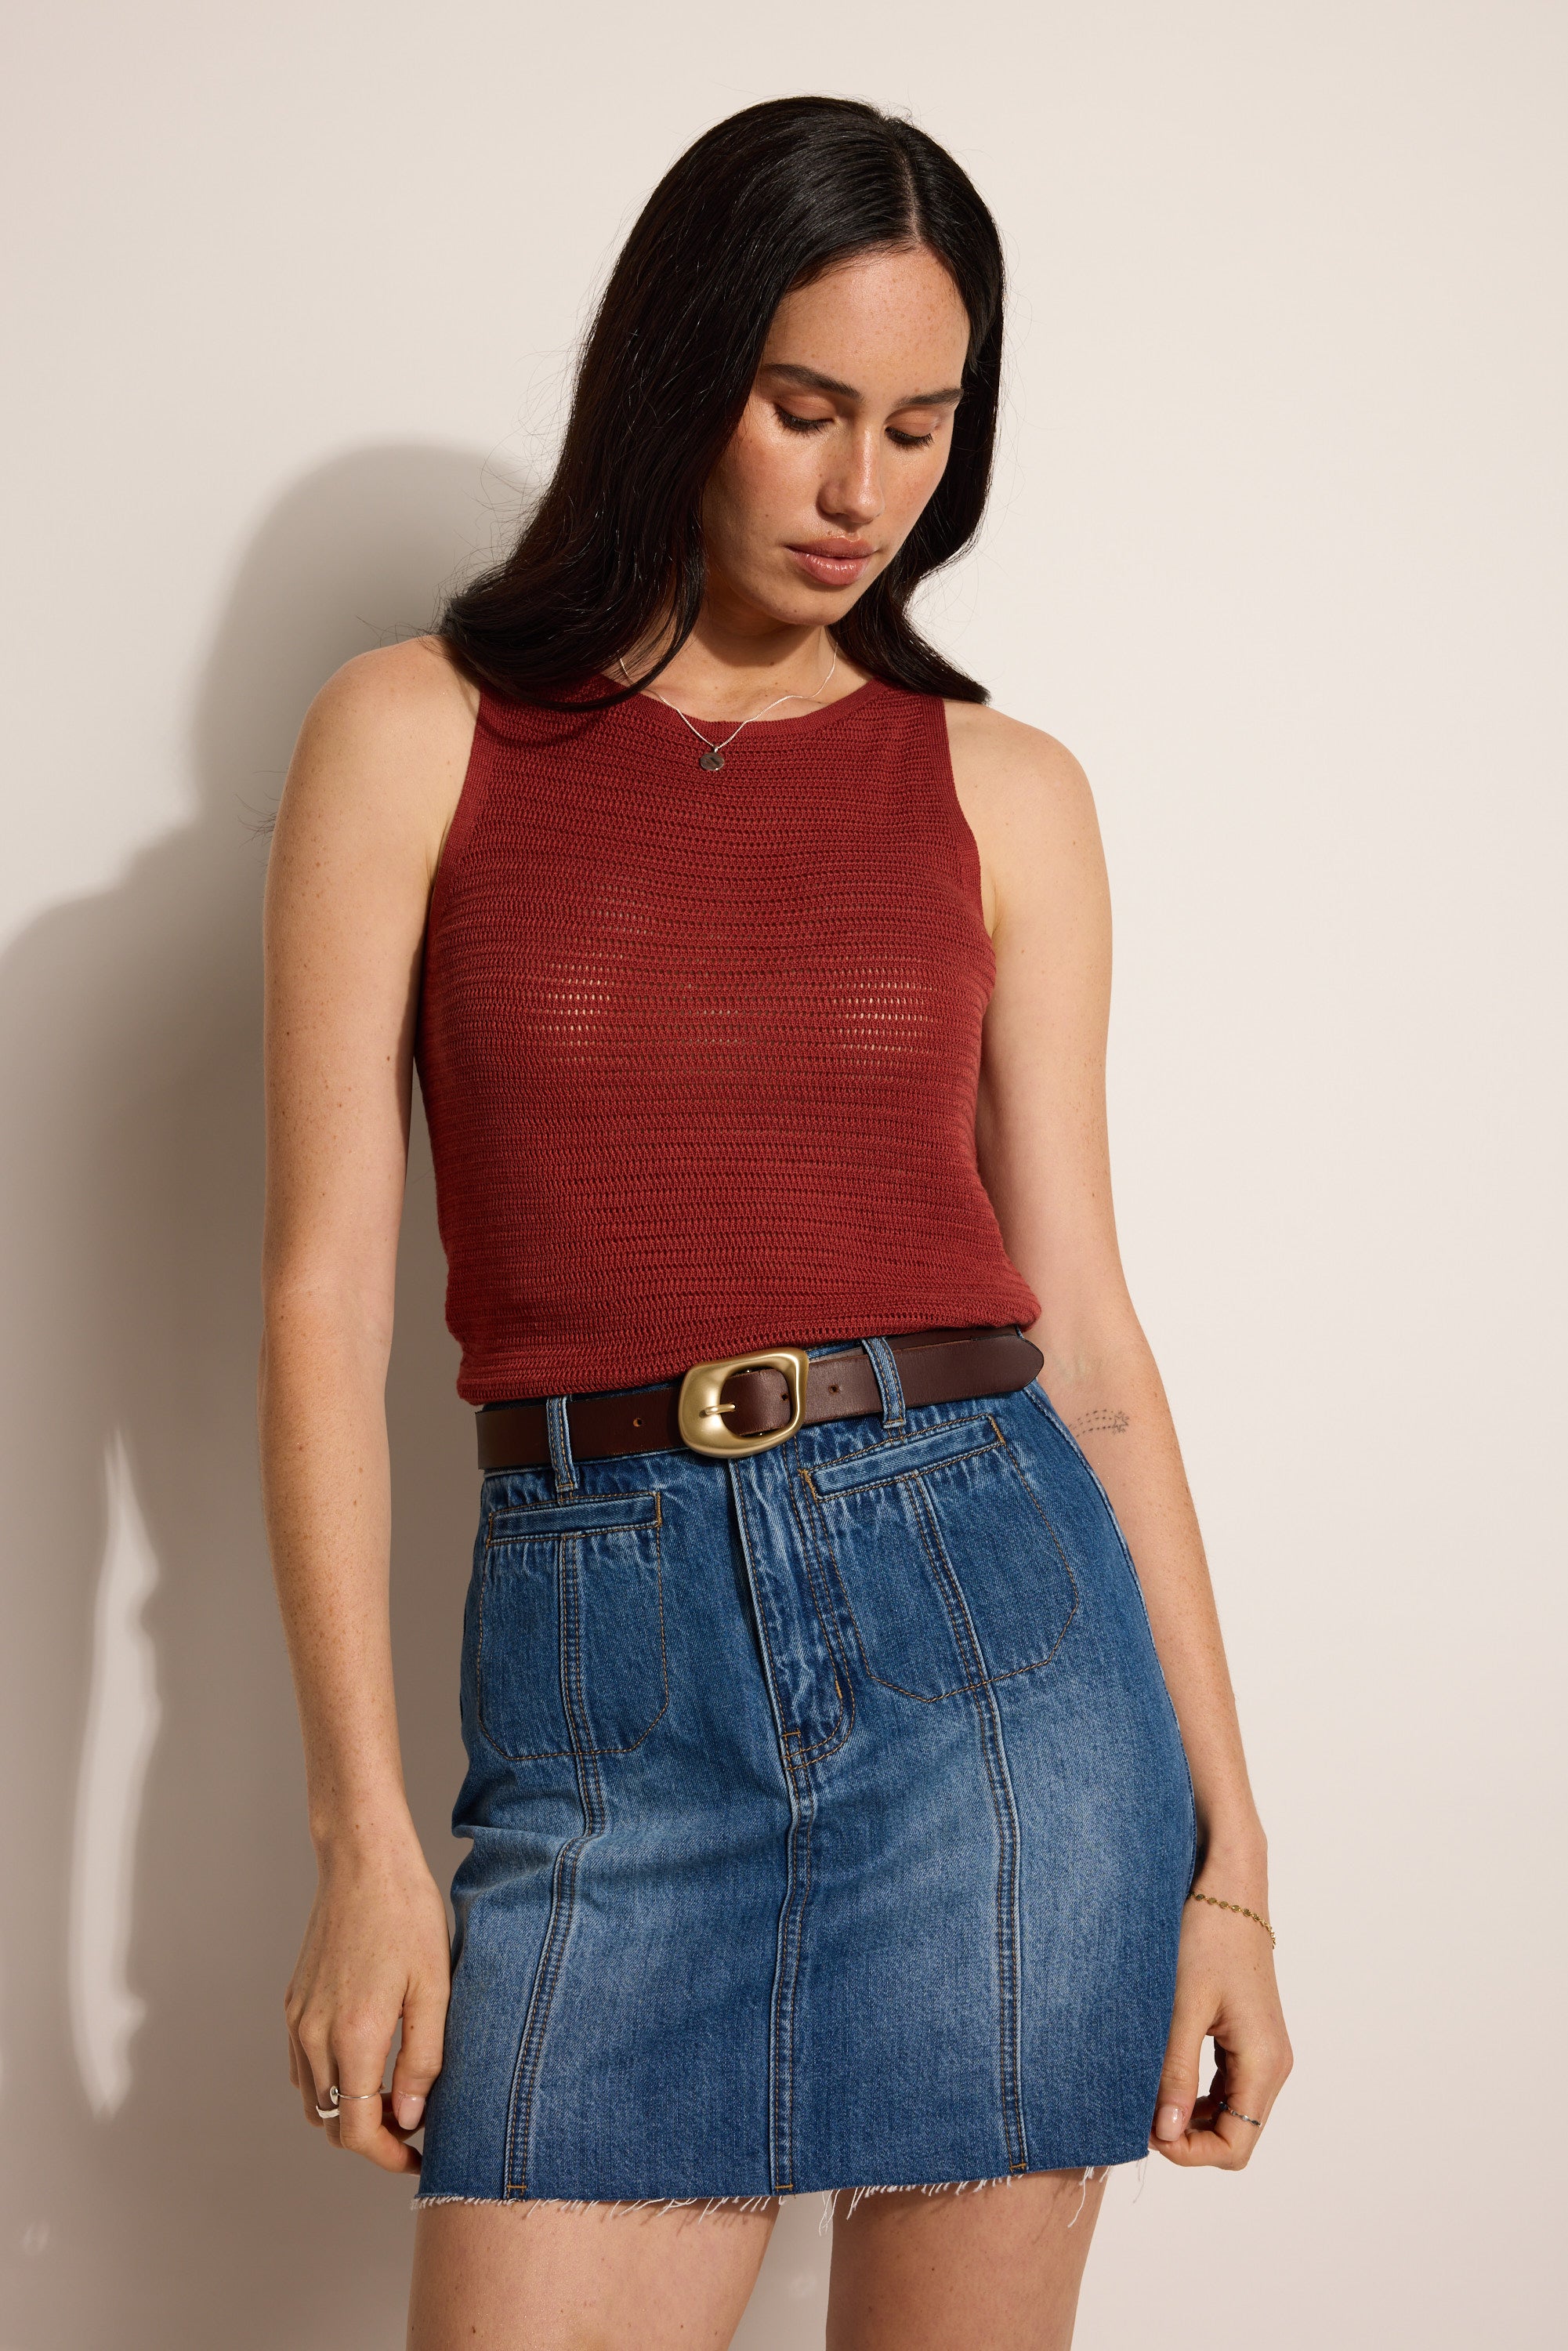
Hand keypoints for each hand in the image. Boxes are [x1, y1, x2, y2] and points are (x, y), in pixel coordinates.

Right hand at [284, 1829, 451, 2173]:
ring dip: (347, 2112)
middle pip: (330, 2123)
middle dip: (370, 2137)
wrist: (363, 1861)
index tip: (418, 2156)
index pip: (356, 2130)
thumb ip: (423, 2061)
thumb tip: (410, 2119)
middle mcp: (314, 2034)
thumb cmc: (407, 1915)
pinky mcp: (293, 2003)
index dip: (387, 2156)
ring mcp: (297, 2019)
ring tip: (394, 2095)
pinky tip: (367, 2063)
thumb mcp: (434, 1988)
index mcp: (354, 2035)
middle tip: (413, 2124)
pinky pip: (303, 2066)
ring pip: (313, 2099)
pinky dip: (330, 2083)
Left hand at [1149, 1888, 1291, 2168]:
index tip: (1145, 2128)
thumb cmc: (1205, 1936)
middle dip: (1188, 2136)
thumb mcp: (1183, 2006)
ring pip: (1231, 2114)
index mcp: (1264, 2063)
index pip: (1235, 2146)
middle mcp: (1273, 2064)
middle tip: (1140, 2110)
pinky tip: (1163, 2073)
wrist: (1227, 1886)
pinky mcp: (1250, 2037)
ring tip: (1147, 2091)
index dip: (1189, 2152)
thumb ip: (1175, 2073)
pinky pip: (1228, 2086)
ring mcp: (1264, 2051)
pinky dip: (1197, 2092)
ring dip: (1190, 2116)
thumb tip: (1165, 2134)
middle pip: (1236, 2135)